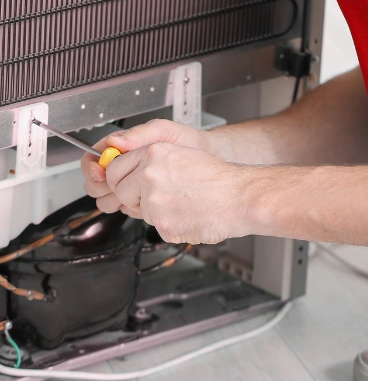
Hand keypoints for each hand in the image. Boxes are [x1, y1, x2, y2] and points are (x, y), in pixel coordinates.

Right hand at [82, 119, 214, 209]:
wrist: (207, 157)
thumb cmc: (186, 141)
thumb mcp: (164, 131)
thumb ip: (139, 134)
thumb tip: (115, 142)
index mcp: (121, 149)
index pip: (91, 160)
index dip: (92, 168)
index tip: (100, 174)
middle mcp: (122, 168)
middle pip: (94, 184)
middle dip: (103, 187)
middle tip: (120, 186)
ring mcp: (131, 185)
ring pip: (106, 199)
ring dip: (117, 199)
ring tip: (137, 193)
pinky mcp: (141, 199)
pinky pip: (125, 208)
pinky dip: (132, 207)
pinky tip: (147, 201)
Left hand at [88, 142, 253, 243]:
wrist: (241, 197)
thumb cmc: (219, 178)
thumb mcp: (182, 155)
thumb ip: (150, 161)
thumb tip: (125, 173)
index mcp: (153, 154)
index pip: (114, 169)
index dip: (121, 179)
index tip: (128, 184)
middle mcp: (149, 175)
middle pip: (121, 192)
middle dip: (136, 197)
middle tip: (163, 196)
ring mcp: (154, 201)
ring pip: (140, 211)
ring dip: (157, 211)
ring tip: (184, 203)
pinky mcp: (162, 224)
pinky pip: (157, 227)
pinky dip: (172, 224)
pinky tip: (190, 214)